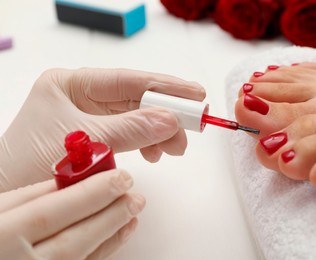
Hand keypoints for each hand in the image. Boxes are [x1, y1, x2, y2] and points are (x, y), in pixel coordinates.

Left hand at [0, 68, 205, 190]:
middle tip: (192, 126)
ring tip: (174, 148)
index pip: (128, 80)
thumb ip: (131, 129)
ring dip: (159, 132)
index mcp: (71, 84)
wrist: (8, 193)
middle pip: (136, 99)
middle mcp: (81, 97)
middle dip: (166, 114)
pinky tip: (154, 154)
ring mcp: (89, 116)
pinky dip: (146, 144)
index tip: (195, 94)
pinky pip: (130, 134)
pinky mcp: (95, 136)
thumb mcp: (86, 141)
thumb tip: (171, 119)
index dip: (165, 86)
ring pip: (136, 118)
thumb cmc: (30, 165)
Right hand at [0, 169, 144, 258]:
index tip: (119, 177)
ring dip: (110, 235)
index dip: (91, 194)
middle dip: (110, 215)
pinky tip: (114, 237)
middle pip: (73, 240)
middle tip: (134, 195)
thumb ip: (28, 197)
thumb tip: (72, 182)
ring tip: (132, 213)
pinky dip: (99, 253)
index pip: (51, 212)